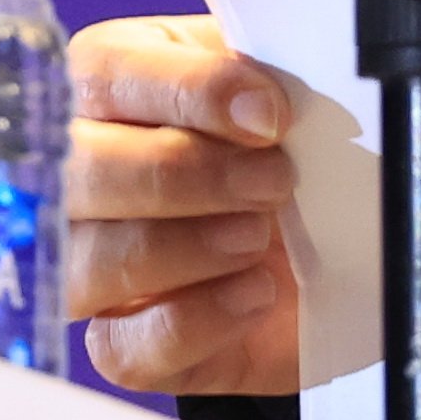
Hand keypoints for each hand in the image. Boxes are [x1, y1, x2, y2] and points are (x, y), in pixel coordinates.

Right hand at [68, 15, 301, 396]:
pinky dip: (196, 320)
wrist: (343, 258)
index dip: (186, 90)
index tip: (268, 114)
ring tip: (258, 236)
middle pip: (77, 172)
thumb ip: (255, 72)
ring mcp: (92, 267)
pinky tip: (255, 293)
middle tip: (273, 179)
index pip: (102, 72)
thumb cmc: (290, 158)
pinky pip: (121, 347)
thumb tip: (254, 97)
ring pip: (84, 263)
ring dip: (184, 246)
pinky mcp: (124, 346)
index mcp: (112, 89)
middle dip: (187, 174)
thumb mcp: (278, 94)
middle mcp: (77, 177)